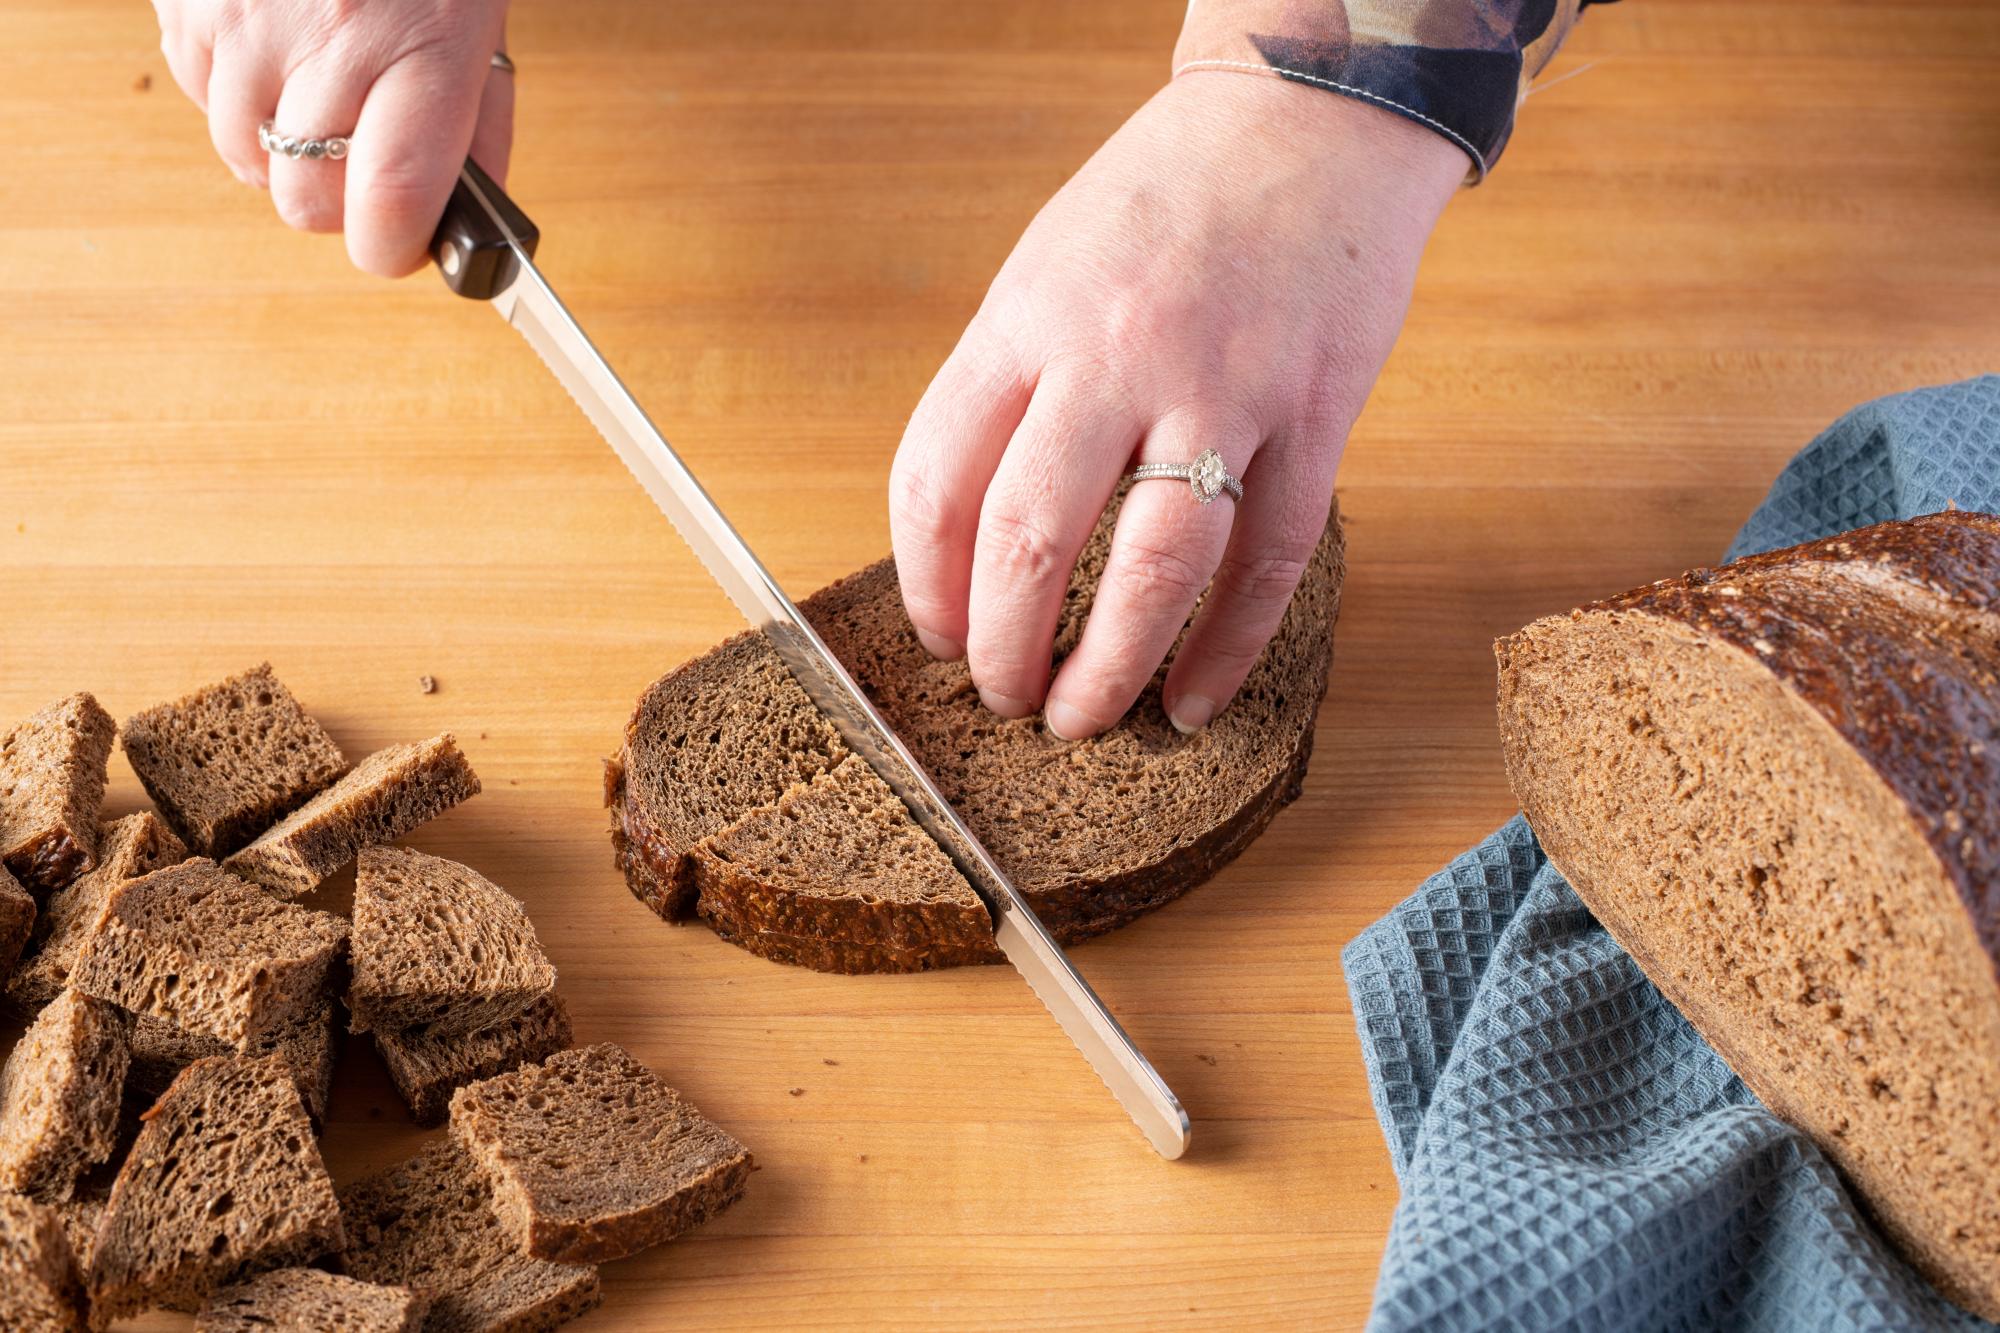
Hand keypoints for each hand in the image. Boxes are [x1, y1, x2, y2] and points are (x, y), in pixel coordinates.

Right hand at [155, 0, 512, 274]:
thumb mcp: (480, 29)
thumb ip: (479, 128)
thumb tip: (465, 221)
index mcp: (423, 46)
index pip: (392, 197)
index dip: (390, 248)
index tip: (399, 248)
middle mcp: (332, 37)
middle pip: (307, 201)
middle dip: (336, 205)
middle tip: (361, 167)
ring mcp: (248, 20)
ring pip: (245, 160)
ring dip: (280, 152)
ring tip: (319, 93)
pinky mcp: (188, 4)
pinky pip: (202, 99)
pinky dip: (237, 98)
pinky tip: (276, 51)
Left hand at [889, 74, 1463, 737]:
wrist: (1310, 117)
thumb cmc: (1164, 200)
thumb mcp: (1047, 266)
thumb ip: (1008, 386)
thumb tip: (970, 532)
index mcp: (1029, 318)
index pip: (940, 478)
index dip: (927, 582)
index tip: (938, 633)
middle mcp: (1118, 356)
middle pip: (1032, 539)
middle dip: (1004, 648)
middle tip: (1003, 698)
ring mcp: (1225, 390)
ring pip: (1155, 569)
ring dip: (1108, 667)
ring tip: (1081, 719)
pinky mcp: (1315, 417)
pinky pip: (1270, 562)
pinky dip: (1227, 649)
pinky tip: (1191, 701)